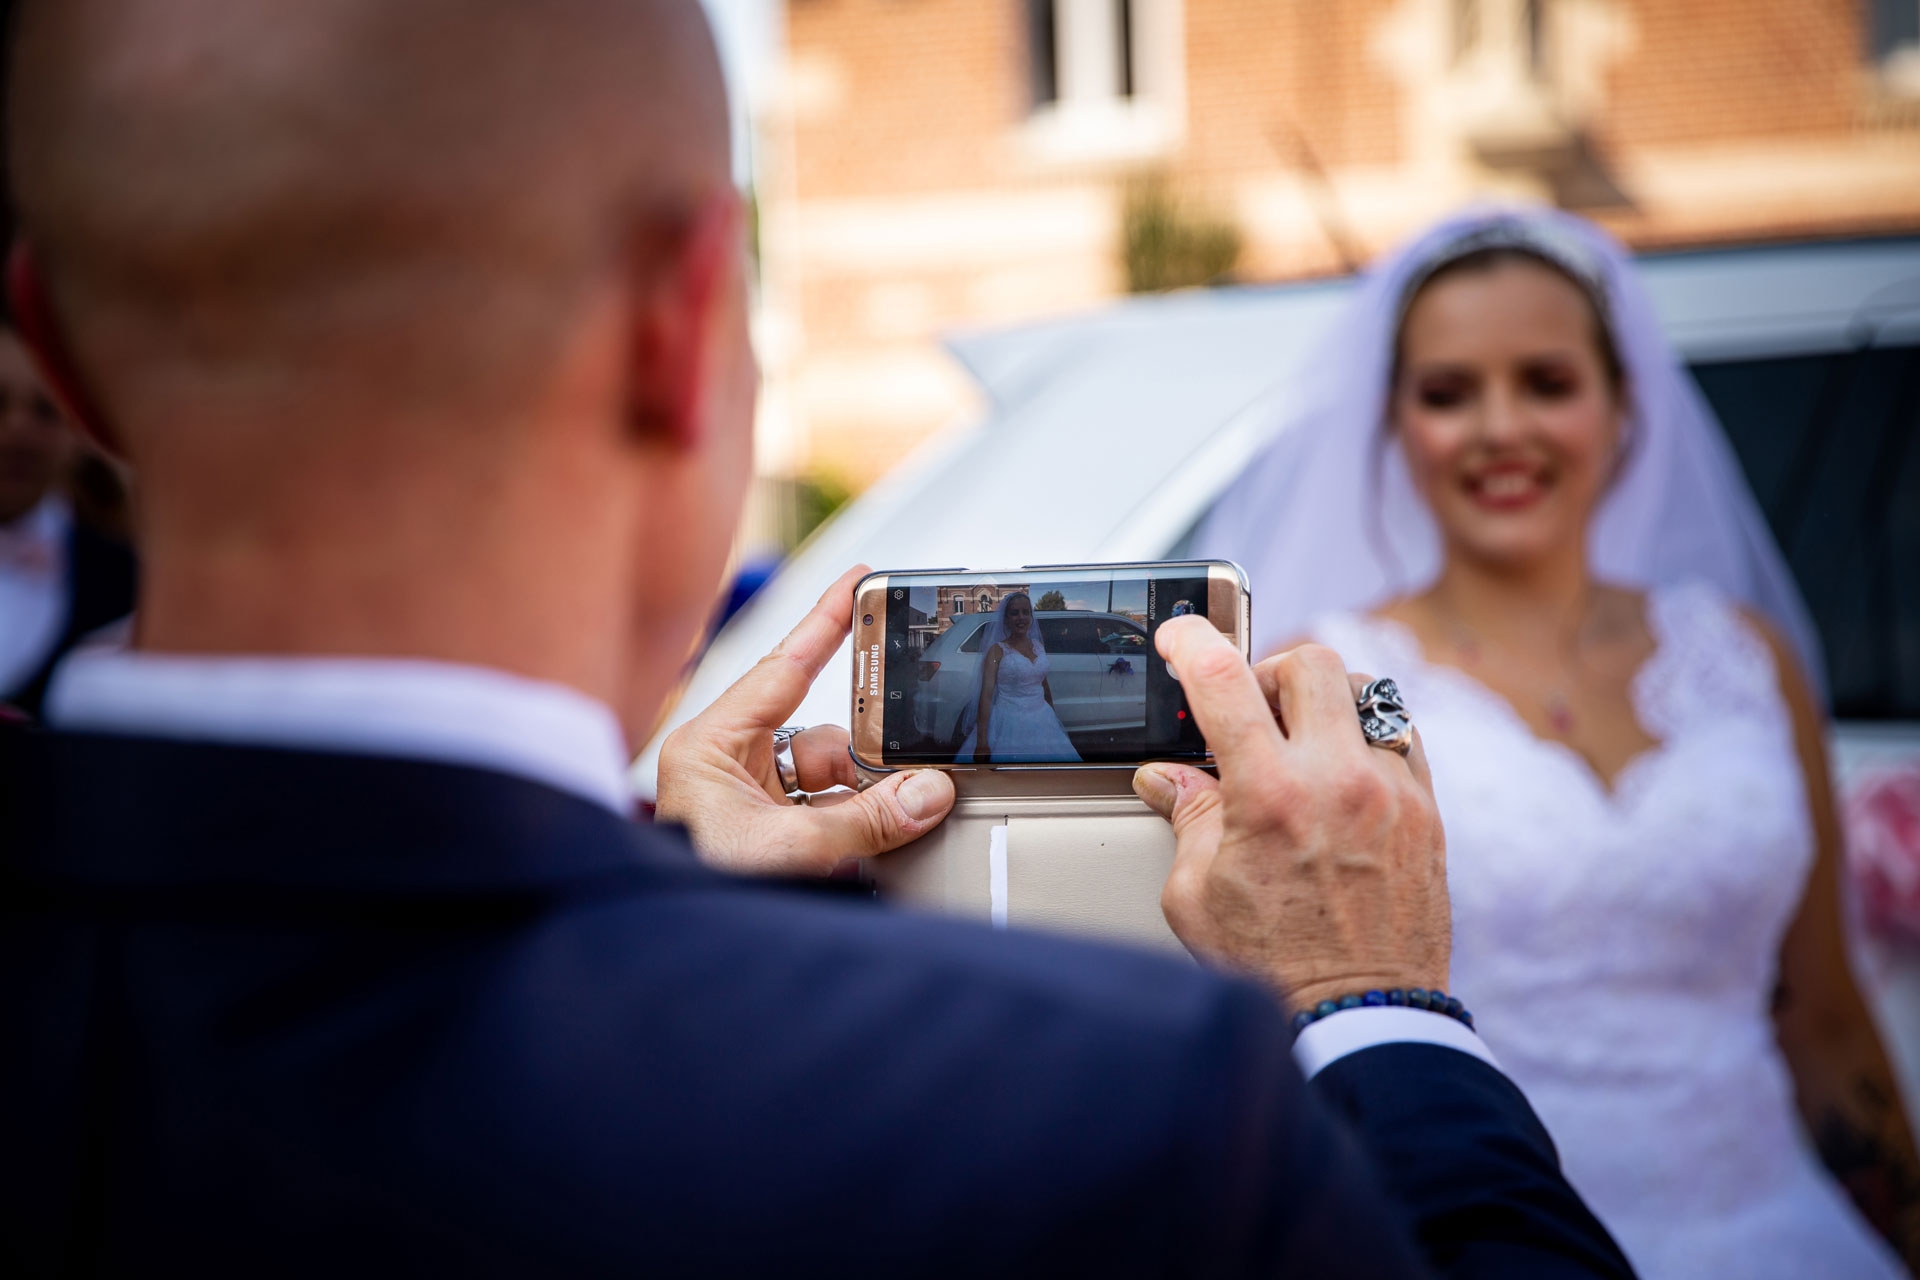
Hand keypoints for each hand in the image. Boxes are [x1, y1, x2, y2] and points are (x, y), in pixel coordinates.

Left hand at [657, 565, 956, 875]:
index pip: (783, 668)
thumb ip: (867, 820)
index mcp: (709, 747)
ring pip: (834, 780)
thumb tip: (929, 793)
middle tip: (915, 760)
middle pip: (821, 735)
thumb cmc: (699, 895)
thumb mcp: (791, 852)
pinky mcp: (770, 839)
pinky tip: (887, 835)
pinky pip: (831, 815)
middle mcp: (728, 769)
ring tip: (901, 816)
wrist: (680, 957)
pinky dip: (861, 825)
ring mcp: (750, 806)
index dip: (826, 623)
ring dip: (869, 801)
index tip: (862, 581)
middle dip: (867, 755)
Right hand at [1131, 618, 1448, 1009]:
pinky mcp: (1429, 814)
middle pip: (1309, 661)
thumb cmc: (1276, 968)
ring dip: (1323, 703)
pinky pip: (1402, 737)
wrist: (1361, 1017)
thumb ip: (1186, 819)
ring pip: (1365, 692)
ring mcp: (1394, 793)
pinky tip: (1343, 775)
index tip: (1180, 636)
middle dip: (1268, 671)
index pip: (1223, 680)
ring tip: (1300, 744)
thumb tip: (1166, 779)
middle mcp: (1340, 782)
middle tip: (1248, 710)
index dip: (1191, 642)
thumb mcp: (1197, 895)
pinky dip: (1367, 739)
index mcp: (1271, 798)